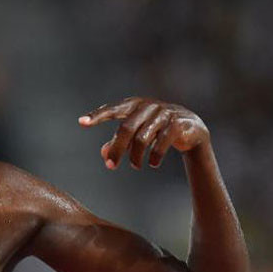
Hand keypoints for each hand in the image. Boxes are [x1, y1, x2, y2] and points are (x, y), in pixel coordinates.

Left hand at [78, 97, 210, 169]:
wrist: (191, 128)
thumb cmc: (156, 129)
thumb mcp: (136, 134)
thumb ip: (118, 142)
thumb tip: (104, 155)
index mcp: (134, 105)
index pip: (112, 109)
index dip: (97, 116)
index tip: (81, 122)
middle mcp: (148, 106)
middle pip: (126, 128)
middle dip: (117, 149)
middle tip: (111, 166)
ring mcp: (164, 113)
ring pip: (142, 138)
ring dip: (136, 156)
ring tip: (136, 166)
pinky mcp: (178, 124)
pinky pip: (161, 143)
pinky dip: (154, 156)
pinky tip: (152, 164)